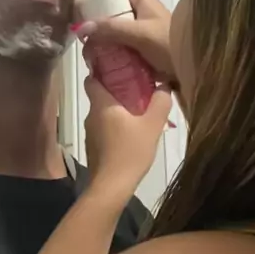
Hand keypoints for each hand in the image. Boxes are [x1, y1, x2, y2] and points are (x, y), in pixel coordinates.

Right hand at [76, 0, 175, 82]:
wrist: (193, 72)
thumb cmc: (172, 47)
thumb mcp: (143, 35)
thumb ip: (114, 30)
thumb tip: (84, 28)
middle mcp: (138, 8)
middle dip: (93, 4)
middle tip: (78, 14)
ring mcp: (136, 27)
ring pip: (109, 21)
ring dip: (97, 32)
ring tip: (88, 46)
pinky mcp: (135, 45)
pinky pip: (113, 41)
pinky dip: (104, 48)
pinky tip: (97, 59)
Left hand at [83, 74, 171, 200]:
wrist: (111, 186)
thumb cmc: (130, 152)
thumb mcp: (152, 125)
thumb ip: (160, 102)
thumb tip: (165, 85)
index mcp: (102, 105)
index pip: (91, 79)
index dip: (100, 70)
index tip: (116, 67)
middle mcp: (91, 116)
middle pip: (100, 96)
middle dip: (116, 91)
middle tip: (137, 89)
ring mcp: (89, 133)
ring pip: (102, 115)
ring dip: (117, 111)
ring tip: (137, 112)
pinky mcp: (92, 148)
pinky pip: (103, 130)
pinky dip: (114, 127)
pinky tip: (130, 134)